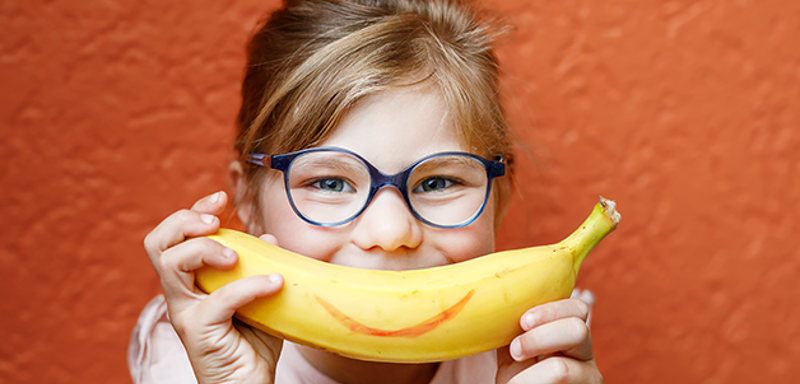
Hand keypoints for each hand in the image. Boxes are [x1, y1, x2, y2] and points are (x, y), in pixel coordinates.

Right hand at [143, 191, 284, 383]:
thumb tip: (270, 237)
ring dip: (205, 249)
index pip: (173, 236)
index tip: (220, 197)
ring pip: (172, 264)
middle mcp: (179, 294)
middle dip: (185, 220)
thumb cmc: (252, 345)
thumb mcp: (259, 298)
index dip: (192, 211)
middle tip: (215, 222)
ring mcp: (185, 313)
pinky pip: (217, 300)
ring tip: (237, 256)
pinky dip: (249, 286)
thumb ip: (261, 268)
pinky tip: (275, 284)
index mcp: (190, 281)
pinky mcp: (198, 332)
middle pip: (157, 242)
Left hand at [495, 297, 602, 383]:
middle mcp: (585, 357)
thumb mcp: (514, 349)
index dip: (552, 310)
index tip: (523, 321)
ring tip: (513, 383)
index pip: (577, 309)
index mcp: (570, 336)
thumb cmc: (517, 378)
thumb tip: (494, 302)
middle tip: (516, 350)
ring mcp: (586, 380)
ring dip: (529, 375)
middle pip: (579, 331)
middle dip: (540, 337)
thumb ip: (515, 327)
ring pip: (563, 369)